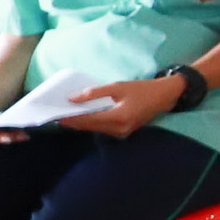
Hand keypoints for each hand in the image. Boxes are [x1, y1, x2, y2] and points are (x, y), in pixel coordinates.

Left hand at [53, 75, 180, 137]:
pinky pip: (102, 129)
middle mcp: (119, 129)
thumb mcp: (118, 87)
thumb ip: (94, 93)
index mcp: (118, 117)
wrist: (165, 96)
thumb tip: (72, 98)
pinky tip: (82, 117)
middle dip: (72, 122)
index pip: (87, 119)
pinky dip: (91, 123)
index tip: (54, 114)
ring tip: (65, 115)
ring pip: (94, 129)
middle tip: (55, 115)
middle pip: (89, 127)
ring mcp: (121, 133)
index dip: (70, 117)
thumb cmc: (143, 89)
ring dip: (80, 123)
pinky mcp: (123, 132)